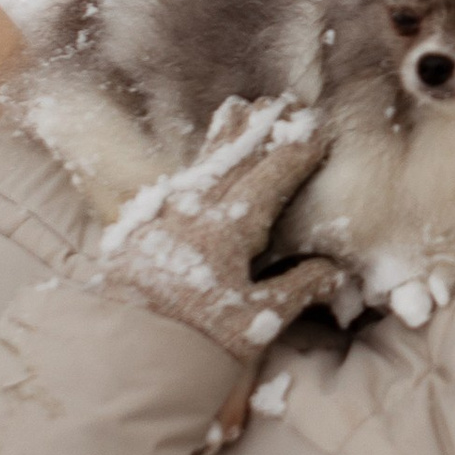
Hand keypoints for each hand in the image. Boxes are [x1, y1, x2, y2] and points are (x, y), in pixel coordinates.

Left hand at [90, 101, 344, 363]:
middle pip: (235, 156)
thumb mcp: (256, 321)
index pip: (272, 176)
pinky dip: (199, 159)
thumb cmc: (195, 342)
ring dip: (227, 134)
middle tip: (284, 101)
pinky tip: (201, 160)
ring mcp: (165, 214)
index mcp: (228, 227)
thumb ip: (298, 288)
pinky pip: (181, 179)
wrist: (120, 353)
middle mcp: (195, 209)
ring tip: (241, 107)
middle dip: (263, 128)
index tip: (318, 127)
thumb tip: (334, 269)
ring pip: (203, 161)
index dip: (297, 150)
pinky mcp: (143, 227)